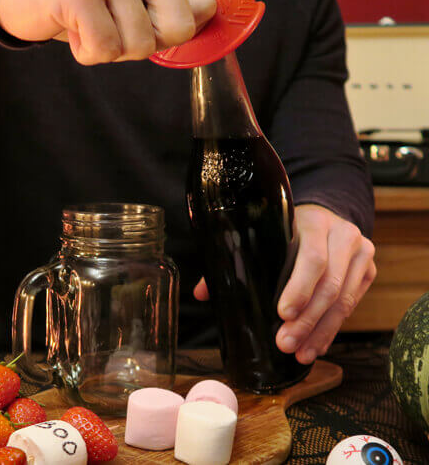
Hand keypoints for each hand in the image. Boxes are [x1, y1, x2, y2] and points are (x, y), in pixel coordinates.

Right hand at [0, 0, 215, 64]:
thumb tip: (203, 22)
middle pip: (178, 28)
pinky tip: (72, 28)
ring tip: (89, 24)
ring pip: (140, 44)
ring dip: (110, 49)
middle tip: (114, 26)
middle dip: (145, 43)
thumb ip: (168, 2)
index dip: (174, 30)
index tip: (145, 24)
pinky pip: (106, 49)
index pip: (203, 6)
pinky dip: (87, 52)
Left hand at [193, 204, 376, 364]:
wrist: (327, 215)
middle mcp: (343, 235)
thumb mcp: (268, 234)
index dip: (299, 288)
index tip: (282, 313)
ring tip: (299, 353)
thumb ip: (236, 259)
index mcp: (315, 222)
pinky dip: (332, 329)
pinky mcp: (368, 272)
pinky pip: (352, 306)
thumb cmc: (289, 229)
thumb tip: (200, 292)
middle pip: (329, 284)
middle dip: (306, 320)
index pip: (313, 258)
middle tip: (284, 344)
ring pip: (344, 300)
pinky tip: (315, 346)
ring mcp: (361, 254)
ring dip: (319, 331)